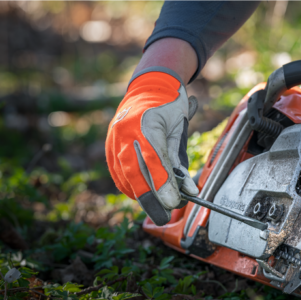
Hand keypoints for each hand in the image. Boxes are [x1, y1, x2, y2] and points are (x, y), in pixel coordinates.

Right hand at [105, 68, 198, 225]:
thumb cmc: (170, 104)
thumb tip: (189, 191)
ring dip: (141, 195)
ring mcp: (115, 138)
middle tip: (165, 215)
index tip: (173, 201)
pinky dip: (129, 186)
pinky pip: (118, 171)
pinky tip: (141, 195)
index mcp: (146, 123)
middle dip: (151, 198)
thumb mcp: (179, 127)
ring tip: (157, 208)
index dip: (163, 184)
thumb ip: (179, 159)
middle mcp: (126, 131)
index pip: (154, 160)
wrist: (150, 84)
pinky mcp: (110, 144)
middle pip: (136, 172)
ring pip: (125, 175)